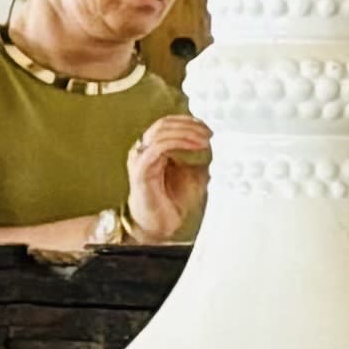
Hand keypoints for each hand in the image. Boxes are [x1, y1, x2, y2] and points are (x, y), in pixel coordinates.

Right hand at [125, 113, 212, 239]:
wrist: (160, 226)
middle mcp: (143, 151)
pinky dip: (179, 143)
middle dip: (189, 126)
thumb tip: (208, 139)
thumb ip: (195, 155)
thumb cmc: (172, 202)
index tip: (207, 128)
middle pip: (163, 124)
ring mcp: (140, 159)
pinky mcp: (141, 170)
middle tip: (208, 133)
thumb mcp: (191, 173)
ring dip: (187, 133)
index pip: (167, 124)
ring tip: (204, 141)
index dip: (188, 122)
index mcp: (152, 149)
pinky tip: (194, 148)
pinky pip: (158, 148)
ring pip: (161, 132)